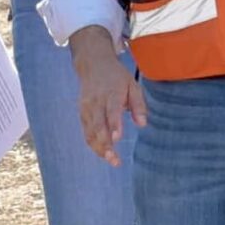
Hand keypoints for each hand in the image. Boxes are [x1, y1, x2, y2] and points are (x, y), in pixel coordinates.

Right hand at [70, 27, 146, 166]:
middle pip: (99, 125)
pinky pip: (86, 130)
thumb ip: (138, 105)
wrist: (93, 64)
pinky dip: (93, 143)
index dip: (114, 125)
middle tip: (114, 160)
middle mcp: (96, 102)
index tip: (117, 138)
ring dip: (99, 148)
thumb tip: (142, 124)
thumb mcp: (132, 85)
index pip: (112, 111)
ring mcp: (87, 107)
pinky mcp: (82, 112)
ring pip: (90, 131)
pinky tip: (102, 152)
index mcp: (111, 93)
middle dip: (105, 144)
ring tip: (111, 160)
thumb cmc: (116, 77)